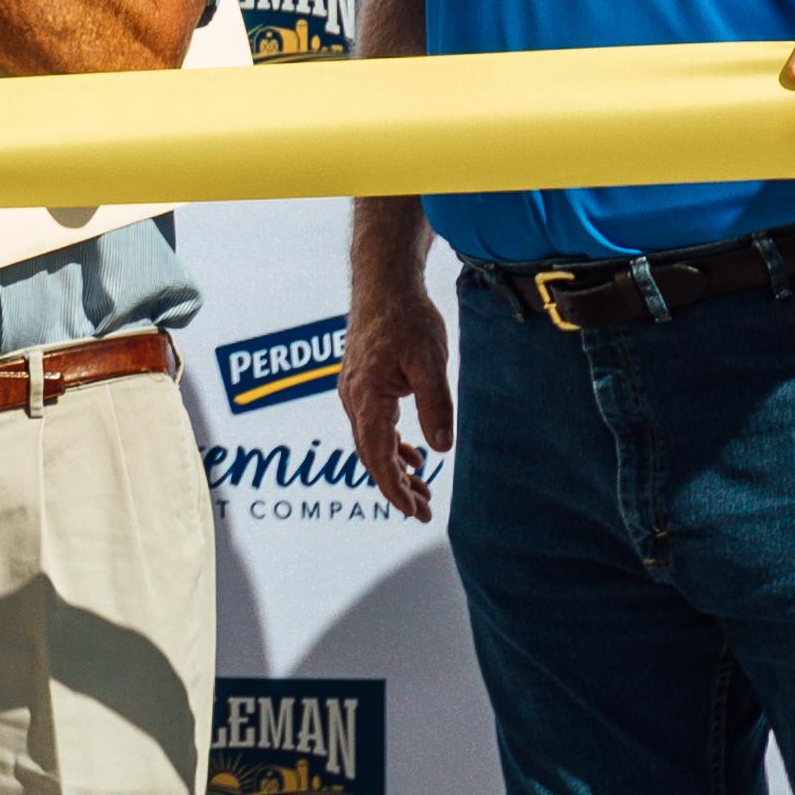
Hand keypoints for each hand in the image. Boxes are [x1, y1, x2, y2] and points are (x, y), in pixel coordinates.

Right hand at [343, 282, 458, 522]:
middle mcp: (353, 399)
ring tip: (423, 491)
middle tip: (424, 511)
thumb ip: (435, 406)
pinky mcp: (362, 385)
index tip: (413, 511)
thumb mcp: (430, 362)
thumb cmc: (406, 317)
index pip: (377, 456)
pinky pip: (374, 426)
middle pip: (371, 456)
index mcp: (366, 397)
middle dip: (397, 486)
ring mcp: (354, 393)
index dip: (394, 488)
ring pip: (372, 443)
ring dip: (396, 468)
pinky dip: (393, 446)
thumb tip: (442, 448)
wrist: (383, 283)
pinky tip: (416, 456)